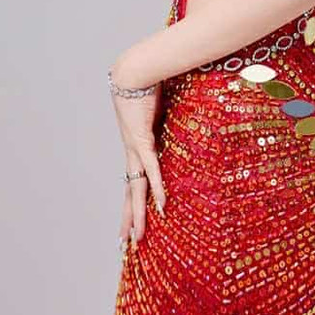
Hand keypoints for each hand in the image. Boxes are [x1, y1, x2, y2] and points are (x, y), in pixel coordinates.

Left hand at [109, 55, 167, 245]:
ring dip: (138, 215)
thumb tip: (189, 114)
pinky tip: (162, 206)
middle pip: (130, 193)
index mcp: (137, 146)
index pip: (134, 181)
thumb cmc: (148, 83)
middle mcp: (132, 151)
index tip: (130, 221)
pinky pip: (152, 169)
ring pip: (137, 189)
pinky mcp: (142, 139)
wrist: (135, 69)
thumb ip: (173, 118)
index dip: (132, 202)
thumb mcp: (163, 109)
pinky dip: (158, 188)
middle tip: (126, 244)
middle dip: (129, 219)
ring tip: (136, 238)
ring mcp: (135, 147)